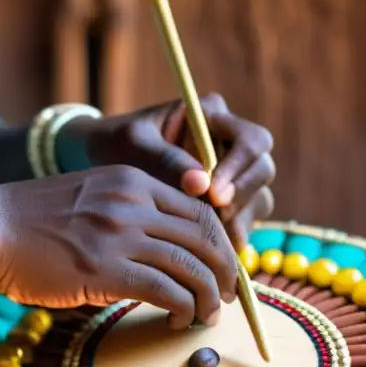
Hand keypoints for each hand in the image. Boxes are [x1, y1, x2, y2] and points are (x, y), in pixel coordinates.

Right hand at [0, 166, 237, 327]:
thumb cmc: (29, 221)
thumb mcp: (88, 198)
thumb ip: (127, 215)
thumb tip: (161, 255)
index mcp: (132, 182)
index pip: (199, 210)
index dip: (220, 242)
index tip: (222, 266)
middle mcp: (134, 203)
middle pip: (206, 237)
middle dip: (224, 271)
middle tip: (227, 296)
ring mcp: (120, 235)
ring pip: (192, 267)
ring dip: (209, 297)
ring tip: (207, 316)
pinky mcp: (106, 270)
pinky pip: (167, 292)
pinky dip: (183, 310)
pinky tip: (177, 322)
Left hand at [64, 94, 274, 249]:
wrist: (103, 160)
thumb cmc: (118, 144)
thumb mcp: (134, 145)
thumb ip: (166, 160)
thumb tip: (201, 185)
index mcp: (213, 115)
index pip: (251, 140)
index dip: (239, 168)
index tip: (213, 193)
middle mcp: (231, 142)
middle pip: (262, 170)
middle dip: (241, 197)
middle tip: (212, 220)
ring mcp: (233, 174)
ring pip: (258, 199)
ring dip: (238, 221)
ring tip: (208, 241)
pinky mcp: (228, 202)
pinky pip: (243, 222)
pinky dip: (228, 237)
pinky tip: (207, 251)